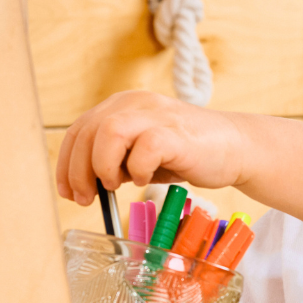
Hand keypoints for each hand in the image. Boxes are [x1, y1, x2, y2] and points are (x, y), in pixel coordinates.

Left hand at [56, 91, 247, 205]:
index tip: (68, 191)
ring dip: (104, 165)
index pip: (79, 129)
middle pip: (88, 131)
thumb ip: (116, 158)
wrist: (235, 147)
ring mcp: (157, 115)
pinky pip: (145, 148)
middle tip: (87, 198)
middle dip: (78, 170)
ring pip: (109, 132)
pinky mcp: (176, 133)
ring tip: (117, 184)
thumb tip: (86, 184)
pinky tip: (145, 179)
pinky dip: (138, 169)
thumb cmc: (188, 152)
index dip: (66, 163)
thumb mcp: (143, 152)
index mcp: (123, 105)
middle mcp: (136, 104)